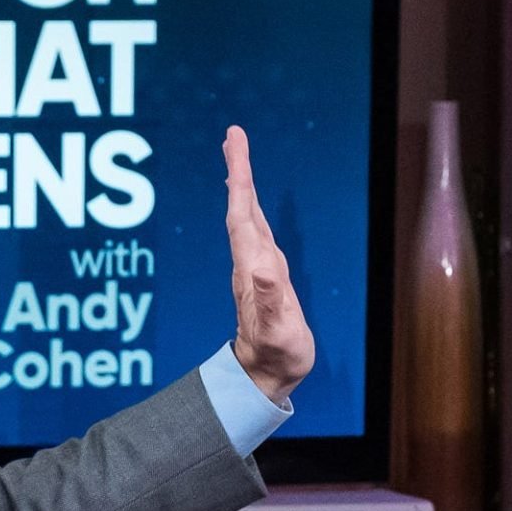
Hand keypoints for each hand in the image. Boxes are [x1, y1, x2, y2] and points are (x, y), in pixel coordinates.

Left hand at [223, 126, 313, 403]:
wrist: (264, 375)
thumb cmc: (276, 354)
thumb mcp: (277, 330)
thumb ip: (269, 300)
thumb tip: (261, 268)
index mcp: (253, 268)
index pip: (243, 214)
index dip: (240, 177)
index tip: (235, 143)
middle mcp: (250, 262)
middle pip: (241, 208)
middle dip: (238, 170)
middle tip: (234, 135)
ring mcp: (256, 268)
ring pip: (246, 218)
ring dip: (242, 186)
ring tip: (238, 159)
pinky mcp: (264, 275)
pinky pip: (256, 232)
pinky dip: (253, 209)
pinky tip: (252, 204)